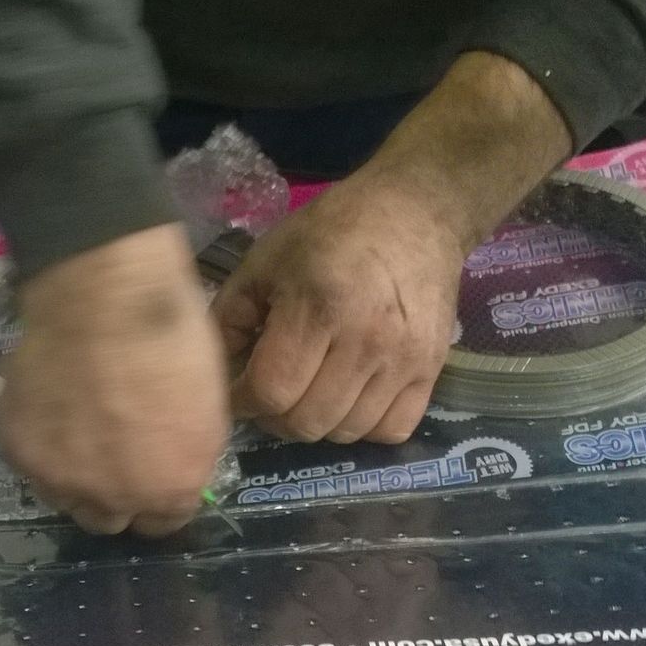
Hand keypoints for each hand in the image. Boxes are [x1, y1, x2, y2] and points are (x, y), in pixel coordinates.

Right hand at [0, 224, 229, 535]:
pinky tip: (49, 405)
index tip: (149, 470)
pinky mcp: (19, 453)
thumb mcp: (206, 409)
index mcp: (170, 491)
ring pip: (64, 498)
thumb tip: (165, 465)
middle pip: (108, 521)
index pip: (162, 523)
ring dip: (71, 475)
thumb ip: (183, 457)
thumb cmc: (172, 339)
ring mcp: (60, 482)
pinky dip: (39, 443)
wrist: (103, 299)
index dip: (156, 495)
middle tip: (109, 453)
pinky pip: (30, 464)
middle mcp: (114, 500)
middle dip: (112, 494)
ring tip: (75, 426)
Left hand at [214, 179, 467, 443]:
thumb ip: (228, 317)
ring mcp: (403, 359)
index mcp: (317, 307)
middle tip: (269, 395)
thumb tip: (212, 372)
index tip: (236, 391)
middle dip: (275, 417)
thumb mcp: (265, 261)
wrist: (414, 212)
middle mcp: (365, 340)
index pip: (270, 390)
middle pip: (306, 421)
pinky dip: (364, 427)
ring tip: (307, 394)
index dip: (242, 401)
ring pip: (346, 432)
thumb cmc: (330, 233)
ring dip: (317, 423)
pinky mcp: (432, 368)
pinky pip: (392, 429)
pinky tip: (349, 400)